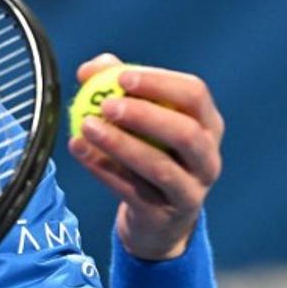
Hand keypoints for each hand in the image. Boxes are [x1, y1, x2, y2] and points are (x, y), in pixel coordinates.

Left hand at [68, 54, 223, 260]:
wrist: (155, 217)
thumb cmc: (149, 152)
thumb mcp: (139, 118)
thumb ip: (115, 86)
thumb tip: (88, 71)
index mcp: (207, 125)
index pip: (194, 95)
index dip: (160, 83)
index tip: (122, 77)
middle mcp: (207, 159)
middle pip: (185, 133)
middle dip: (145, 115)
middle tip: (106, 105)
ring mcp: (189, 191)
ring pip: (160, 167)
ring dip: (120, 144)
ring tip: (87, 126)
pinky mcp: (163, 216)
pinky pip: (132, 191)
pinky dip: (103, 168)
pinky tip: (79, 150)